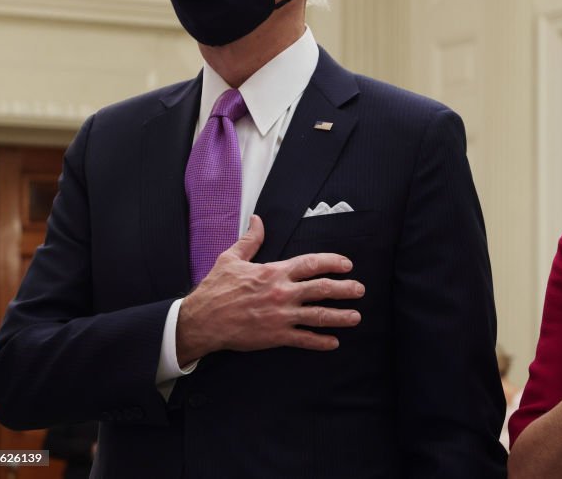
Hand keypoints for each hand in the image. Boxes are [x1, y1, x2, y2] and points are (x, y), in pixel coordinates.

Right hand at [176, 215, 364, 364]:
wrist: (201, 320)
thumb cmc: (216, 289)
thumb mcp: (231, 258)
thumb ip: (250, 240)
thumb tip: (257, 220)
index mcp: (274, 272)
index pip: (311, 264)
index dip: (332, 263)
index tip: (347, 265)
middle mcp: (282, 293)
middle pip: (322, 289)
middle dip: (345, 289)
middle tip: (360, 290)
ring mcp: (281, 315)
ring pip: (318, 315)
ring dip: (340, 316)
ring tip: (356, 317)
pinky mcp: (275, 336)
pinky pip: (304, 339)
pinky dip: (320, 341)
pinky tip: (333, 342)